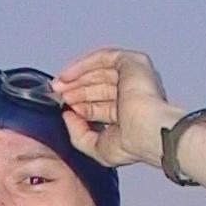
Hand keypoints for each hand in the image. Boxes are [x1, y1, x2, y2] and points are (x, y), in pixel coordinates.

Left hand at [50, 49, 178, 168]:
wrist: (147, 131)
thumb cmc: (132, 144)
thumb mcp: (96, 147)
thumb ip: (78, 134)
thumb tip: (67, 115)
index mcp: (129, 114)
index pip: (99, 105)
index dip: (79, 105)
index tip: (62, 106)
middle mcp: (133, 94)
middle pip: (97, 87)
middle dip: (75, 90)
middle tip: (57, 93)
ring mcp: (134, 77)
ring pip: (100, 71)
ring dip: (77, 77)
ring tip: (60, 85)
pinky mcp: (133, 62)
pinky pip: (104, 58)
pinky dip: (84, 64)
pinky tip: (69, 74)